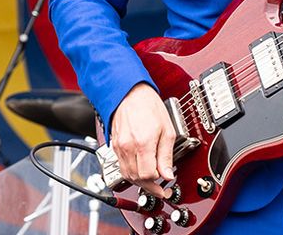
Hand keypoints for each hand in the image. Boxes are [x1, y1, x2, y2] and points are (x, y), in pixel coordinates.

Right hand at [109, 82, 175, 197]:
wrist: (129, 93)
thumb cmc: (149, 106)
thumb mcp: (167, 129)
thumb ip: (167, 154)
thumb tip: (168, 174)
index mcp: (143, 142)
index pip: (148, 175)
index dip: (158, 183)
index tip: (165, 184)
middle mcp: (128, 147)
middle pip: (137, 178)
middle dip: (149, 186)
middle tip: (160, 188)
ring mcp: (119, 147)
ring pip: (127, 175)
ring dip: (140, 182)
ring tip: (152, 181)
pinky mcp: (114, 146)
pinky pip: (121, 167)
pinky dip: (131, 173)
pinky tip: (140, 171)